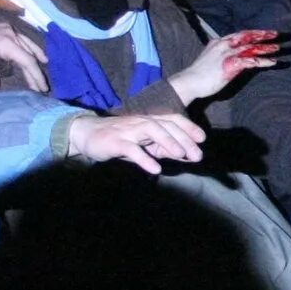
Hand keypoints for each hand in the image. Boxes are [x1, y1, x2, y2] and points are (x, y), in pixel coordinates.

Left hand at [0, 22, 50, 92]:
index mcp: (5, 43)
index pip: (27, 61)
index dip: (36, 75)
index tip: (41, 88)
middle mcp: (10, 34)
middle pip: (30, 54)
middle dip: (37, 72)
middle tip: (43, 87)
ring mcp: (8, 29)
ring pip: (29, 45)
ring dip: (37, 58)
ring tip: (44, 70)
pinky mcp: (5, 28)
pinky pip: (23, 39)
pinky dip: (31, 47)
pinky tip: (37, 54)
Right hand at [65, 112, 204, 172]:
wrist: (87, 134)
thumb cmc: (120, 140)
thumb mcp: (145, 145)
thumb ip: (164, 149)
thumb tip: (187, 155)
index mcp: (149, 121)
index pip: (172, 119)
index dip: (188, 127)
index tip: (203, 138)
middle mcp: (141, 122)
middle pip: (166, 125)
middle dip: (183, 139)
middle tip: (197, 154)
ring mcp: (128, 130)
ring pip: (151, 130)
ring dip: (168, 142)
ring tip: (180, 155)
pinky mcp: (115, 141)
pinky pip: (132, 149)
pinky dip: (144, 159)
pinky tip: (155, 170)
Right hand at [168, 31, 282, 105]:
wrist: (188, 82)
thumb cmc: (198, 74)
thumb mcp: (211, 60)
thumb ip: (222, 55)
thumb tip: (233, 58)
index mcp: (219, 42)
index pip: (239, 34)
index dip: (253, 33)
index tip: (264, 32)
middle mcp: (224, 45)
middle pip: (247, 36)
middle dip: (262, 34)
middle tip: (277, 33)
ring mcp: (227, 54)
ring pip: (251, 47)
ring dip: (266, 47)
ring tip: (279, 48)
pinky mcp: (230, 65)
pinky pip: (251, 61)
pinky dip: (263, 61)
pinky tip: (273, 62)